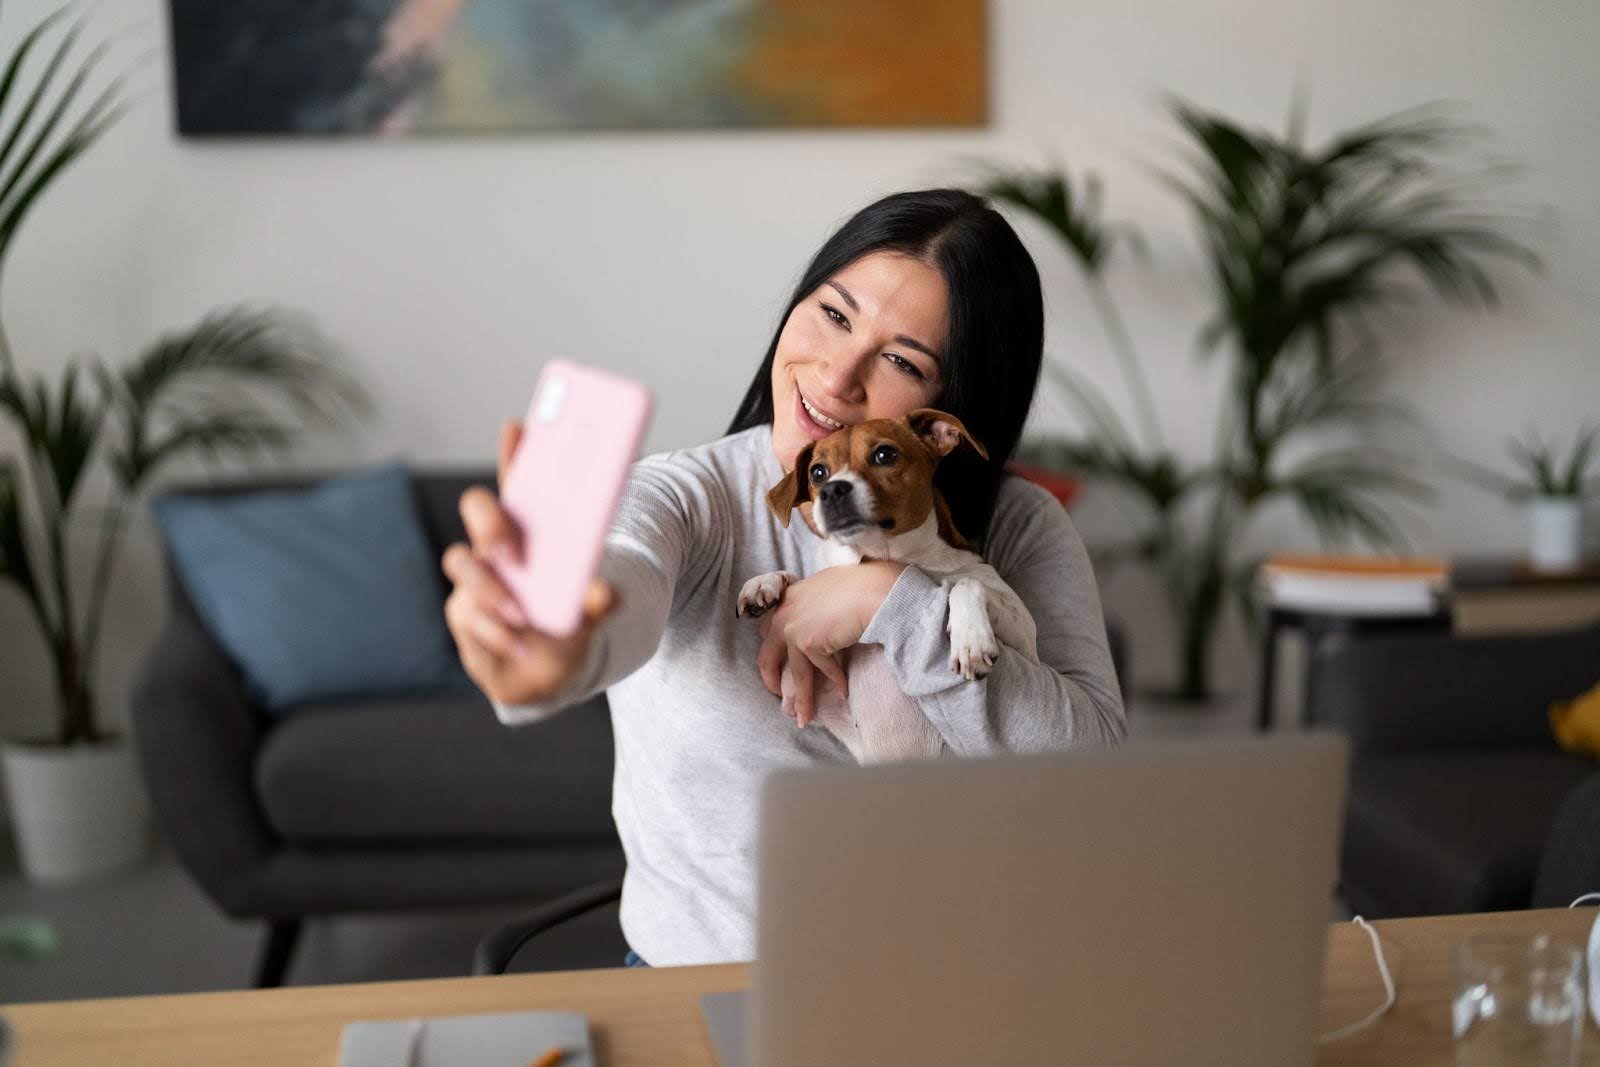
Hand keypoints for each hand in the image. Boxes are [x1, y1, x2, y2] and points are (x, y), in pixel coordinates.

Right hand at [442, 421, 620, 705]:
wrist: (544, 675)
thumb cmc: (564, 623)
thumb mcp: (590, 611)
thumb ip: (599, 601)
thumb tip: (604, 591)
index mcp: (530, 533)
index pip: (518, 483)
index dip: (515, 453)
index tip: (518, 426)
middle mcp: (496, 547)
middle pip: (477, 509)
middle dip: (491, 522)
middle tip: (512, 550)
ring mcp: (474, 577)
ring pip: (462, 563)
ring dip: (490, 589)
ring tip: (521, 615)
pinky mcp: (463, 612)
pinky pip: (467, 614)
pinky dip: (495, 631)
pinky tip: (518, 644)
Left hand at [756, 561, 905, 726]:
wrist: (877, 591)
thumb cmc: (864, 585)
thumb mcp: (831, 587)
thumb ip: (817, 604)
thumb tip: (821, 622)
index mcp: (789, 596)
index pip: (768, 627)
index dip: (773, 649)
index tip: (779, 666)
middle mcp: (784, 611)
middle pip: (767, 655)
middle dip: (771, 679)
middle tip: (780, 696)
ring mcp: (792, 627)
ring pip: (795, 674)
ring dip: (802, 700)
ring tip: (804, 717)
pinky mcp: (808, 643)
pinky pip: (821, 672)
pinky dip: (836, 683)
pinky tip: (844, 693)